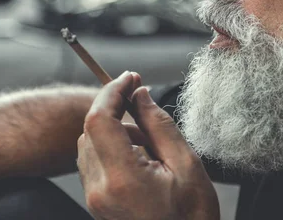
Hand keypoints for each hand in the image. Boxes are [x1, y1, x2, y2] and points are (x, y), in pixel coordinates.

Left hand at [77, 71, 219, 219]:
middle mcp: (98, 189)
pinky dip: (112, 147)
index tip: (131, 77)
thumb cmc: (192, 219)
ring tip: (150, 143)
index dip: (112, 90)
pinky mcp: (96, 203)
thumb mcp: (186, 165)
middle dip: (115, 109)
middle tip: (143, 104)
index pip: (99, 118)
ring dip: (114, 129)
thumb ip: (159, 124)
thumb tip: (140, 94)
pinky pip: (93, 162)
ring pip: (89, 143)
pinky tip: (140, 157)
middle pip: (90, 128)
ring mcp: (94, 199)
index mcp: (121, 178)